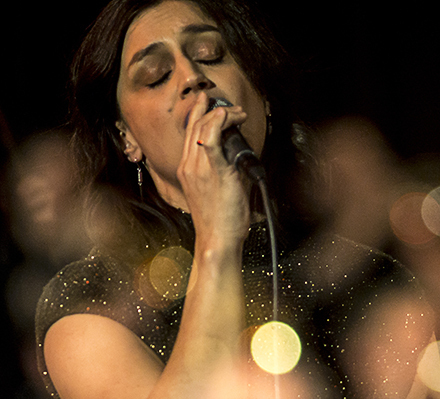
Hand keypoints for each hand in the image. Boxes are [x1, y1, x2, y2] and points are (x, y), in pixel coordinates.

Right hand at [151, 91, 250, 244]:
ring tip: (238, 113)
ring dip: (222, 115)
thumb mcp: (216, 191)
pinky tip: (229, 117)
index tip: (212, 106)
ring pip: (203, 128)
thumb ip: (224, 170)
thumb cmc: (219, 220)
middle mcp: (189, 166)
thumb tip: (240, 156)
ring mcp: (199, 169)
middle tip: (231, 107)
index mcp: (187, 170)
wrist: (217, 239)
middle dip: (212, 110)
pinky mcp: (215, 173)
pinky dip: (219, 124)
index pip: (189, 134)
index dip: (200, 115)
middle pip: (195, 126)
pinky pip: (211, 141)